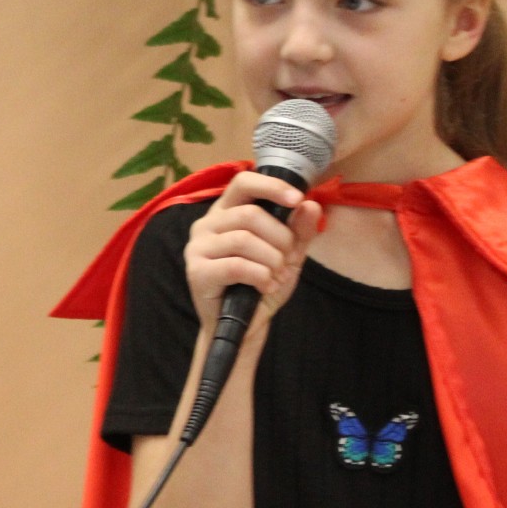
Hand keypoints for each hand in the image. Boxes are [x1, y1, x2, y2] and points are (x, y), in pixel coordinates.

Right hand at [184, 170, 322, 336]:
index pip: (243, 182)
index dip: (271, 187)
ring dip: (271, 260)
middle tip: (288, 259)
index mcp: (226, 212)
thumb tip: (310, 205)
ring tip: (278, 275)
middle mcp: (206, 224)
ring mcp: (197, 247)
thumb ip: (300, 230)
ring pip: (244, 239)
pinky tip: (266, 286)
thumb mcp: (289, 255)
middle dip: (280, 238)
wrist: (244, 325)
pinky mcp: (197, 272)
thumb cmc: (262, 284)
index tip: (296, 200)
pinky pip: (236, 266)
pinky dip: (260, 276)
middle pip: (250, 214)